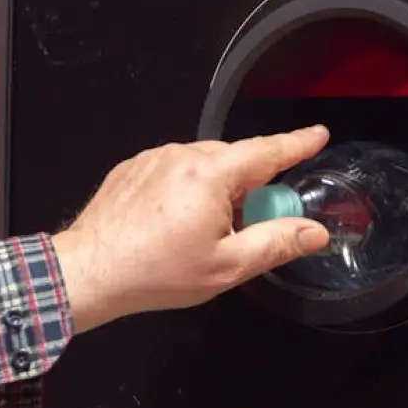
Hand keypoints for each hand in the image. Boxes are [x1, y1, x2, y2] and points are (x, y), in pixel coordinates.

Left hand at [52, 126, 331, 331]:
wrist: (90, 271)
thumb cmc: (154, 272)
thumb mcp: (226, 266)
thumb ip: (275, 243)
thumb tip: (313, 231)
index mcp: (210, 174)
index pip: (267, 151)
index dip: (298, 143)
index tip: (317, 135)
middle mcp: (181, 155)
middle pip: (236, 160)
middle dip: (252, 185)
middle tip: (254, 222)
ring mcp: (154, 158)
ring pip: (204, 165)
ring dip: (216, 190)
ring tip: (204, 233)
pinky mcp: (134, 168)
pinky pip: (174, 170)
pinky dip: (187, 190)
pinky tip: (176, 224)